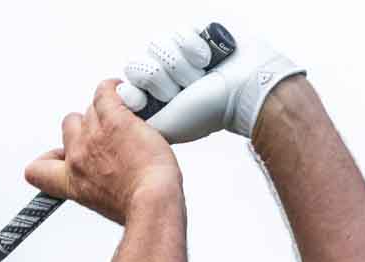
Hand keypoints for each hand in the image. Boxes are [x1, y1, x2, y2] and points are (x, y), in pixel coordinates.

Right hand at [23, 81, 181, 225]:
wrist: (152, 199)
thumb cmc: (137, 206)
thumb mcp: (106, 205)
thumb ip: (97, 188)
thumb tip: (107, 180)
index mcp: (71, 182)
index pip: (37, 170)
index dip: (47, 158)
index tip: (61, 155)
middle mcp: (77, 157)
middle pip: (69, 126)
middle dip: (86, 126)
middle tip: (109, 132)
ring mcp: (93, 136)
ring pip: (90, 109)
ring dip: (105, 109)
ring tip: (124, 113)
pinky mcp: (114, 119)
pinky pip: (105, 92)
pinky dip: (112, 88)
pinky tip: (122, 90)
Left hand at [115, 24, 305, 142]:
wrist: (246, 90)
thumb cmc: (210, 111)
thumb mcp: (166, 126)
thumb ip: (134, 120)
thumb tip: (118, 100)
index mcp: (153, 92)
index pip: (129, 79)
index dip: (144, 88)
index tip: (166, 99)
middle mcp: (163, 71)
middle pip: (140, 62)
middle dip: (167, 78)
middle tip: (188, 90)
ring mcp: (177, 52)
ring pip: (157, 45)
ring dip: (183, 64)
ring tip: (201, 75)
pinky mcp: (192, 33)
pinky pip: (178, 31)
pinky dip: (195, 47)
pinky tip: (210, 59)